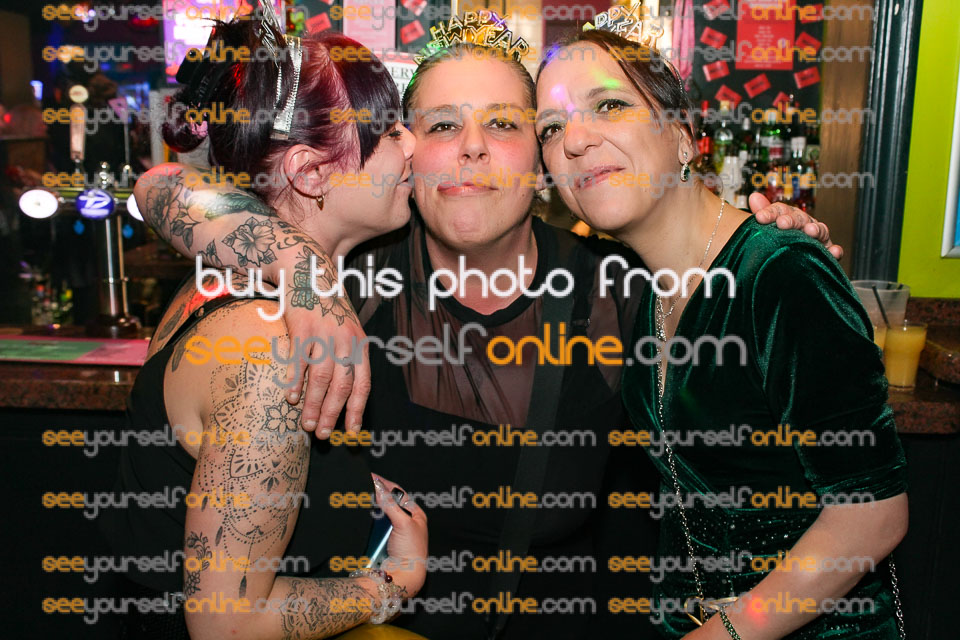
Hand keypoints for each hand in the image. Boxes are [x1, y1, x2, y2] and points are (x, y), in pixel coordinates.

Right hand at [281, 281, 371, 438]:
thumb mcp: (347, 328)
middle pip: (341, 385)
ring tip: (307, 425)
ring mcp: (324, 334)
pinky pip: (299, 361)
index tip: (350, 434)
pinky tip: (290, 399)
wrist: (309, 270)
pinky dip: (294, 382)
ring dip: (314, 405)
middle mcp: (346, 340)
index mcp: (359, 344)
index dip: (356, 411)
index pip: (362, 385)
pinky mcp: (302, 327)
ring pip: (321, 378)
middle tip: (322, 436)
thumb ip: (347, 356)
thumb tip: (342, 393)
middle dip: (332, 414)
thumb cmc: (327, 306)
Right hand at [372, 474, 427, 597]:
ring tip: (360, 500)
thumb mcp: (403, 523)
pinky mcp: (383, 542)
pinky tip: (360, 518)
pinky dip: (367, 522)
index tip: (372, 477)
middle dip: (376, 495)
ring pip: (379, 515)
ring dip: (371, 509)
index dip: (385, 484)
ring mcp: (393, 532)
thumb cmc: (411, 550)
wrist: (404, 576)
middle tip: (363, 487)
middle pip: (388, 503)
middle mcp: (405, 522)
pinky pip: (373, 528)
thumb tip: (379, 487)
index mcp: (415, 514)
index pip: (399, 493)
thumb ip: (390, 504)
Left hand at [749, 192, 843, 259]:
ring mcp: (816, 236)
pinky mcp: (826, 251)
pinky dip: (835, 250)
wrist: (788, 255)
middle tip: (782, 223)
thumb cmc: (778, 237)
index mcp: (788, 216)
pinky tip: (834, 252)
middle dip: (791, 220)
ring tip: (810, 231)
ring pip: (819, 230)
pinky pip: (832, 250)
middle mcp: (804, 223)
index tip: (760, 217)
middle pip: (799, 219)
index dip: (770, 213)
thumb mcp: (769, 225)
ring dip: (815, 229)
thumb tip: (754, 196)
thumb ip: (763, 212)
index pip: (780, 210)